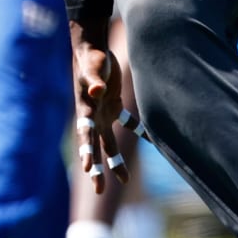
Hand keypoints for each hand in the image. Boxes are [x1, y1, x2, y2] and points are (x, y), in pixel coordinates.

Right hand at [71, 19, 129, 193]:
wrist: (94, 48)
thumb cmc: (91, 58)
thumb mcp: (92, 68)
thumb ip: (94, 79)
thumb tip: (96, 91)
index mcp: (86, 109)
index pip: (85, 134)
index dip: (86, 150)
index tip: (86, 167)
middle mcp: (93, 116)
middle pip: (95, 146)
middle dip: (97, 168)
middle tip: (99, 189)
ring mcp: (103, 113)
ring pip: (109, 142)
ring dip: (115, 160)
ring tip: (123, 180)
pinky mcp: (113, 105)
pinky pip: (126, 123)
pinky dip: (138, 132)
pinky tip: (151, 141)